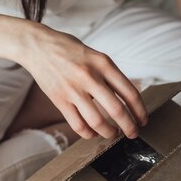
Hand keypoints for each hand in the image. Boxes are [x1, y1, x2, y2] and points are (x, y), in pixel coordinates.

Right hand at [17, 24, 146, 139]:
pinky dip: (88, 133)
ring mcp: (73, 90)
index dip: (140, 111)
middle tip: (132, 134)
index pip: (130, 92)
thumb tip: (127, 100)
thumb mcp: (95, 56)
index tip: (143, 121)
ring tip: (113, 134)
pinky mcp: (59, 100)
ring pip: (97, 121)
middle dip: (129, 127)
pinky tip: (93, 133)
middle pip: (116, 110)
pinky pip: (78, 124)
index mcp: (104, 64)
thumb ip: (110, 75)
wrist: (38, 46)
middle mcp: (90, 76)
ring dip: (109, 132)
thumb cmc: (69, 50)